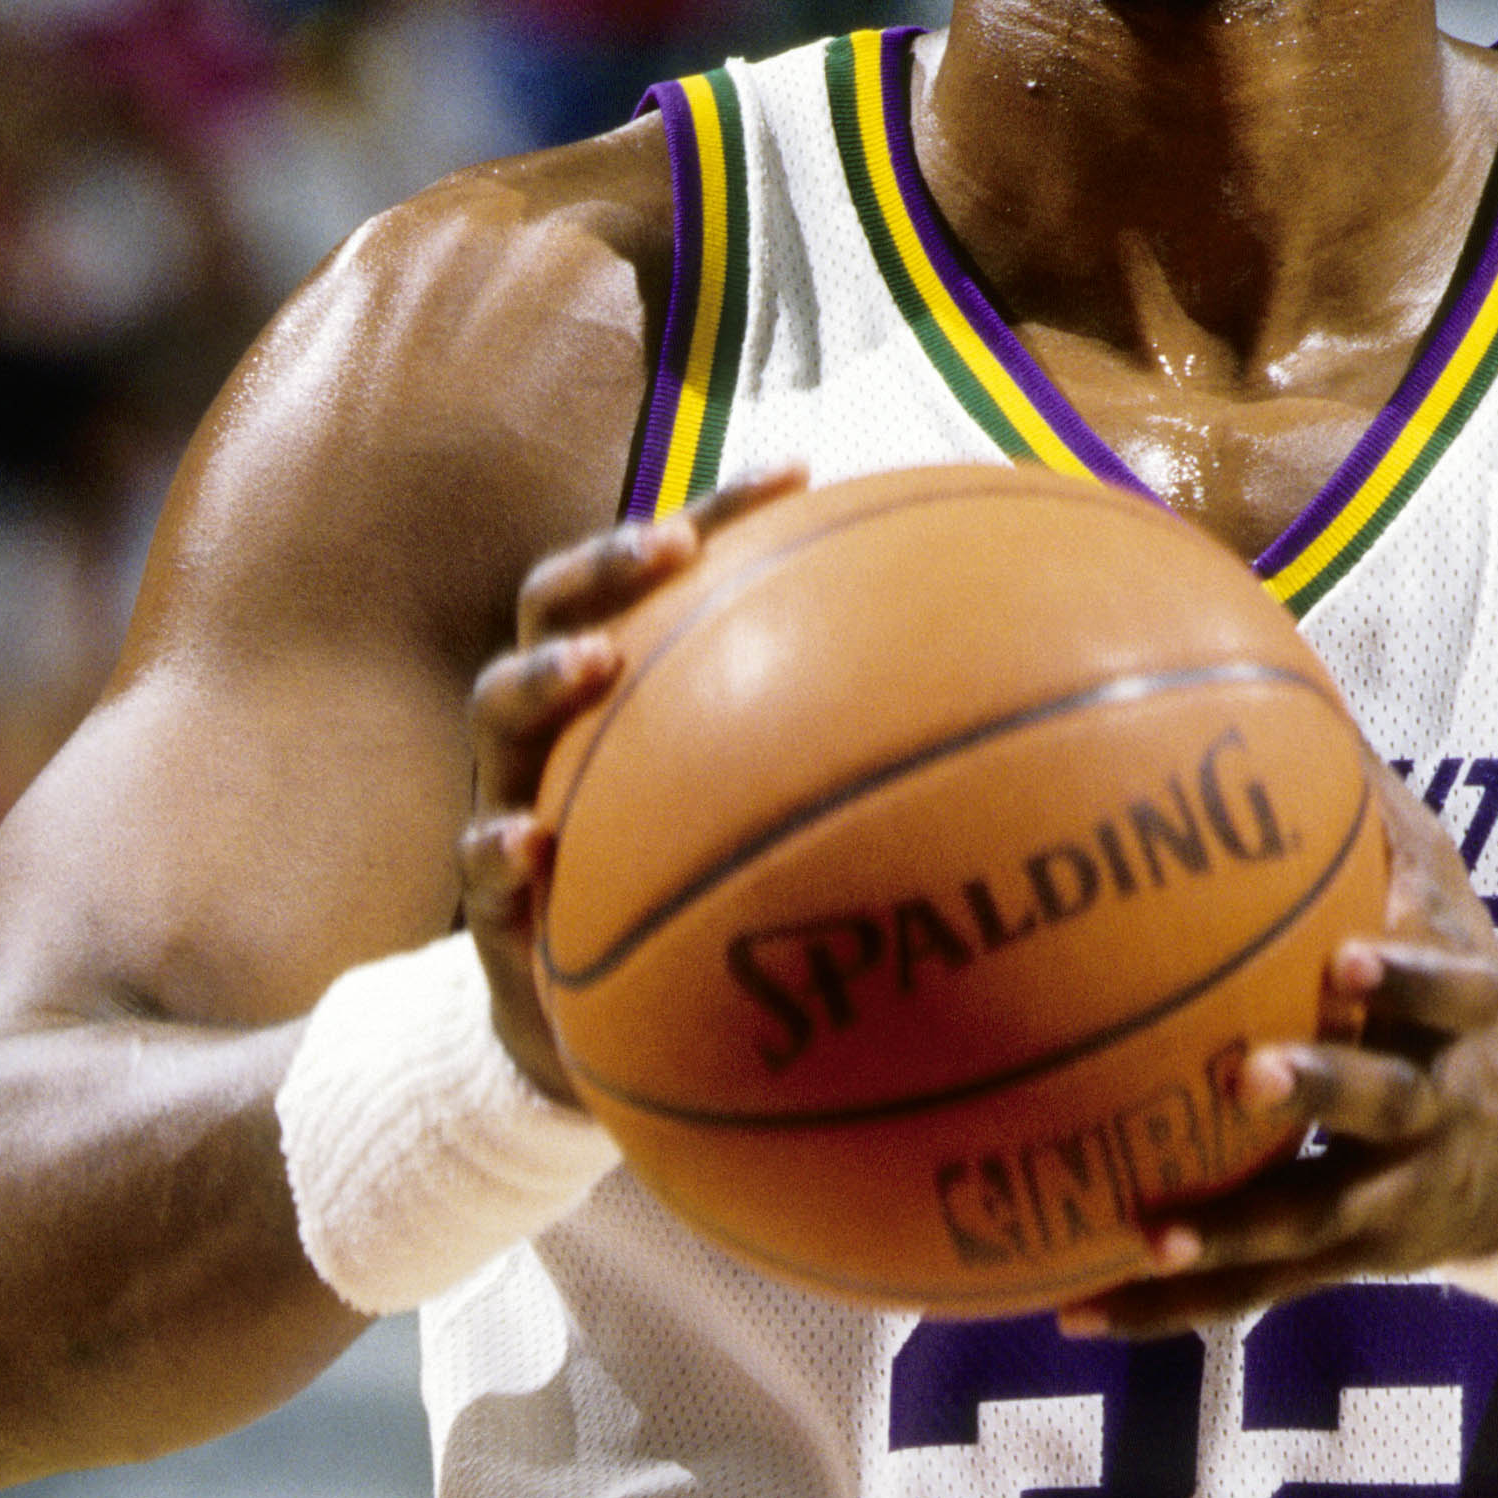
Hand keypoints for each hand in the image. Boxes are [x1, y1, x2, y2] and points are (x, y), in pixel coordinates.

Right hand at [458, 474, 804, 1103]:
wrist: (601, 1027)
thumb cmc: (701, 891)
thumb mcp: (776, 824)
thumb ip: (857, 763)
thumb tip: (1019, 714)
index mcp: (630, 680)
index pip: (667, 570)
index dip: (724, 512)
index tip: (801, 469)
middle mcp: (562, 722)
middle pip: (562, 603)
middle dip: (613, 560)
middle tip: (671, 546)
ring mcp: (512, 794)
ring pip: (497, 707)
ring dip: (542, 677)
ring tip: (596, 663)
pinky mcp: (490, 898)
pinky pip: (478, 869)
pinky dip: (499, 850)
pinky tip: (531, 845)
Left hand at [1059, 763, 1497, 1333]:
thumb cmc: (1457, 985)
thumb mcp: (1445, 896)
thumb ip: (1375, 812)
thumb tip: (1281, 680)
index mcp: (1461, 1012)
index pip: (1451, 991)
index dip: (1410, 973)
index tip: (1352, 950)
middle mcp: (1430, 1107)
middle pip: (1384, 1104)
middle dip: (1323, 1088)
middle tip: (1247, 1069)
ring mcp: (1388, 1194)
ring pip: (1310, 1220)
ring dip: (1230, 1232)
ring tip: (1144, 1234)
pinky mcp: (1342, 1262)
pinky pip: (1250, 1291)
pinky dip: (1165, 1306)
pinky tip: (1069, 1308)